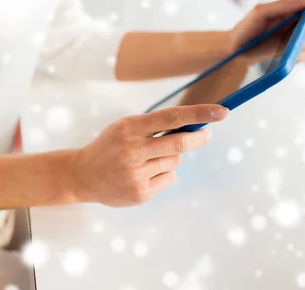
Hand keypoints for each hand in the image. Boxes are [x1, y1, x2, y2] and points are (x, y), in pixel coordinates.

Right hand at [69, 105, 228, 206]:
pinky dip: (164, 173)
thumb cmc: (110, 146)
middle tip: (207, 134)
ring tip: (149, 159)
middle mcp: (131, 151)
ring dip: (172, 157)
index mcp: (128, 128)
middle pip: (179, 143)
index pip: (170, 117)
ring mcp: (135, 174)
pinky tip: (144, 174)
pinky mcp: (140, 193)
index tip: (221, 112)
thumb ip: (154, 126)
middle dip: (198, 138)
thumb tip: (193, 125)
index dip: (198, 114)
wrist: (82, 175)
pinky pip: (168, 178)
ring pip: (174, 161)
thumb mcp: (125, 128)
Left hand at [230, 0, 304, 65]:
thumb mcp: (262, 12)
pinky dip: (298, 55)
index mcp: (290, 10)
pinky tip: (285, 55)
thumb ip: (285, 5)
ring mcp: (293, 39)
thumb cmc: (246, 28)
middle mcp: (294, 24)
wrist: (235, 50)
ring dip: (303, 43)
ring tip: (285, 45)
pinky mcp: (291, 53)